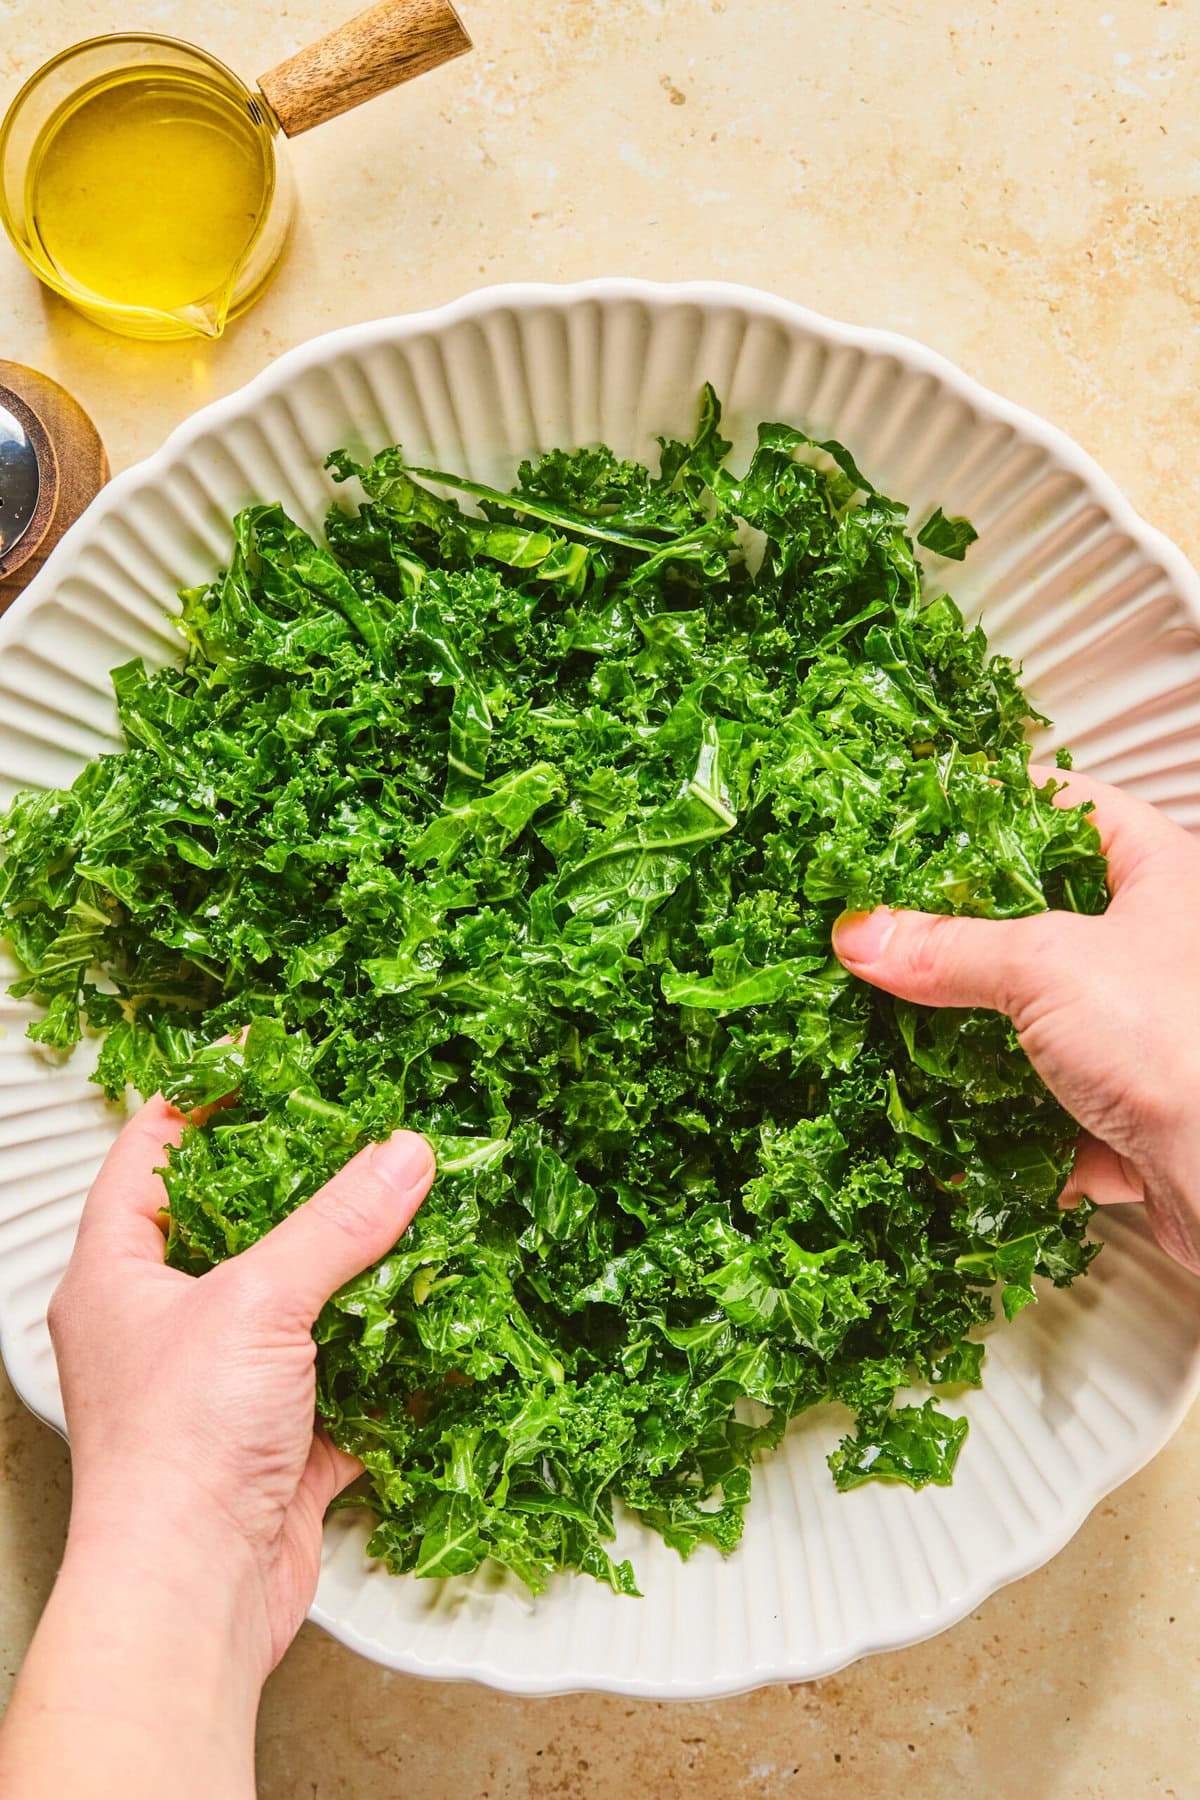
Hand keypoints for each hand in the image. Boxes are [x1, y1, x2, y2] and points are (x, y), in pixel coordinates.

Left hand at [0, 1100, 433, 1799]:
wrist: (192, 1596)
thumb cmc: (175, 1449)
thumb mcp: (258, 1301)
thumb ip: (336, 1223)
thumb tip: (403, 1154)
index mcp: (118, 1274)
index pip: (152, 1154)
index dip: (205, 1100)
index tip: (265, 1058)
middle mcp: (164, 1324)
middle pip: (237, 1225)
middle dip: (305, 1185)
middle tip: (364, 1131)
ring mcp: (223, 1384)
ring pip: (298, 1302)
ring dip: (358, 1271)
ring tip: (417, 1213)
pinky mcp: (278, 1440)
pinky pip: (345, 1378)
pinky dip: (391, 1357)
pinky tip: (438, 1325)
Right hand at [833, 766, 1199, 1273]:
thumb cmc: (1186, 1043)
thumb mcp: (1047, 966)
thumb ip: (950, 948)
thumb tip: (865, 934)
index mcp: (1167, 878)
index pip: (1076, 810)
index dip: (1003, 804)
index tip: (931, 818)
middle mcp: (1165, 950)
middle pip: (1048, 918)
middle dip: (970, 932)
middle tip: (901, 922)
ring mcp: (1149, 1033)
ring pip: (1044, 1017)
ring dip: (978, 1032)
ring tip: (908, 1018)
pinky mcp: (1135, 1112)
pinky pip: (1050, 1105)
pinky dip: (1001, 1118)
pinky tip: (954, 1119)